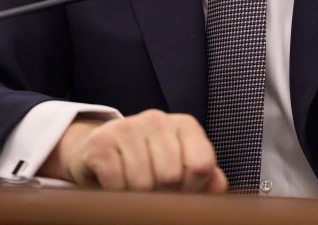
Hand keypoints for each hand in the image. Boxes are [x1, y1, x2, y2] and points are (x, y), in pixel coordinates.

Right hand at [41, 109, 226, 192]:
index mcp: (184, 125)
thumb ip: (204, 175)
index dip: (193, 189)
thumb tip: (218, 183)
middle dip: (163, 195)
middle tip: (153, 194)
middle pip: (171, 176)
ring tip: (133, 190)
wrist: (99, 152)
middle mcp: (157, 120)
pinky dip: (116, 193)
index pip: (201, 164)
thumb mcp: (179, 165)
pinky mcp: (101, 142)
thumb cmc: (147, 162)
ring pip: (143, 182)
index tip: (181, 192)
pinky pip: (116, 182)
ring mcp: (127, 127)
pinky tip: (115, 186)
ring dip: (137, 196)